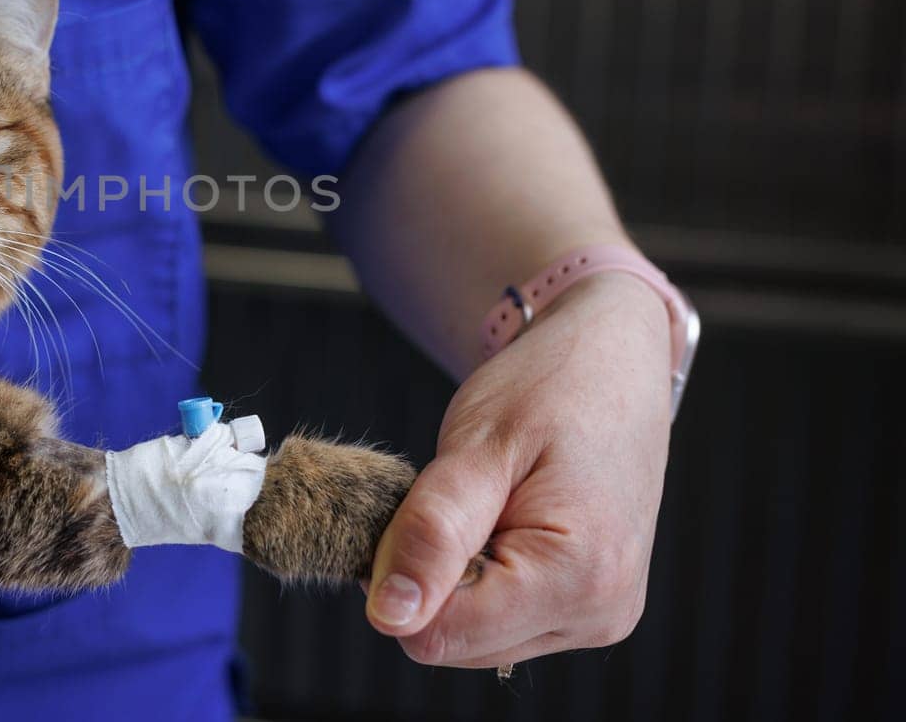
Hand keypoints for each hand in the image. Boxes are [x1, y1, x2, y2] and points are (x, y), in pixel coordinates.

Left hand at [364, 271, 673, 667]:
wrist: (612, 360)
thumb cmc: (550, 386)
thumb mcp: (476, 448)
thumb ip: (431, 534)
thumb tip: (389, 618)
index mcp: (579, 577)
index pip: (442, 631)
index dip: (400, 572)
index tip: (418, 505)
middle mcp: (598, 613)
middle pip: (454, 642)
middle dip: (429, 574)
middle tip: (456, 496)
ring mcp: (597, 616)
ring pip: (471, 638)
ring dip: (452, 576)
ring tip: (482, 504)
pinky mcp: (587, 608)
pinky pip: (499, 621)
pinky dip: (477, 577)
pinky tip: (496, 522)